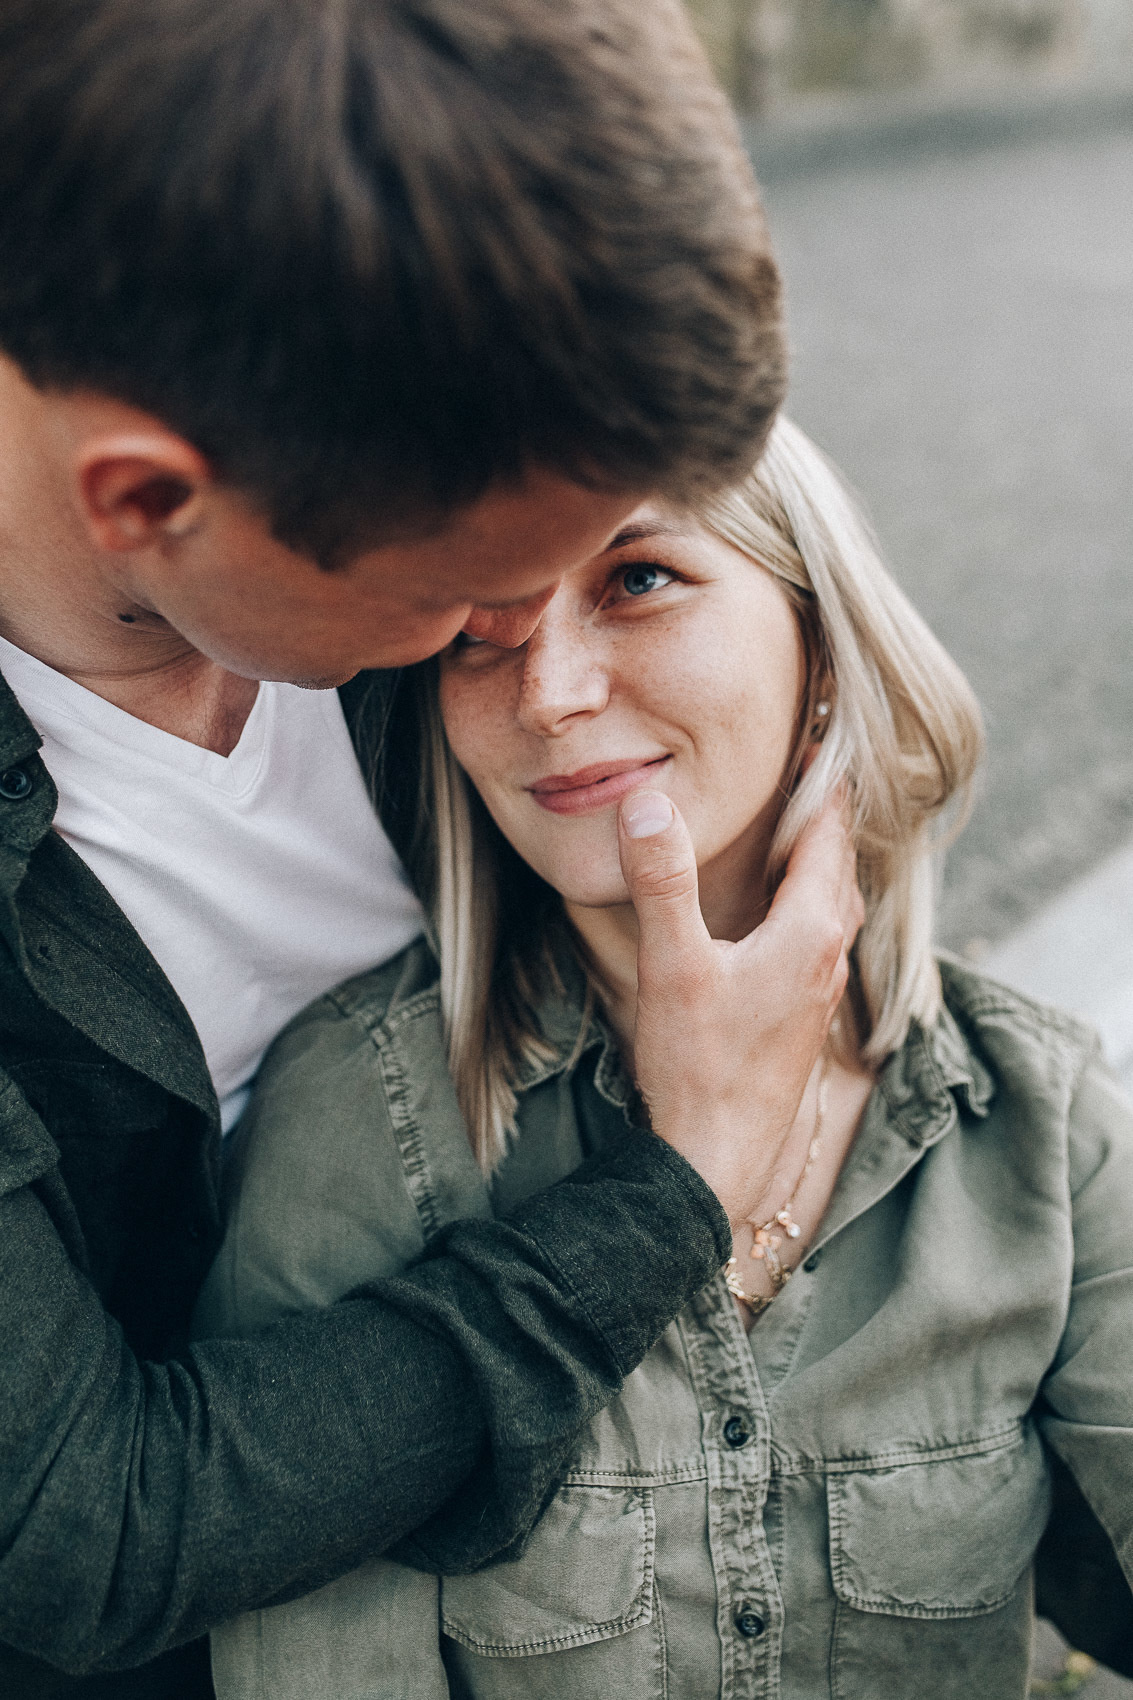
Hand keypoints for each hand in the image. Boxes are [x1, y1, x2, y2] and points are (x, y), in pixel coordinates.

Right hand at [617, 789, 862, 1228]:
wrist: (718, 1163)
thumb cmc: (699, 1069)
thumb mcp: (672, 965)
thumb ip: (662, 880)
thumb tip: (647, 802)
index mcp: (808, 932)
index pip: (827, 833)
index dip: (822, 779)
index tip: (816, 730)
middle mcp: (827, 958)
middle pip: (838, 866)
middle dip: (824, 815)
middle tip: (806, 766)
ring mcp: (818, 993)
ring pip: (833, 906)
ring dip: (818, 862)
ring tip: (794, 830)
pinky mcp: (801, 1020)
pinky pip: (819, 940)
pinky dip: (807, 904)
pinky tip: (776, 915)